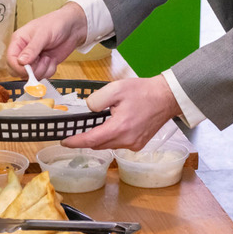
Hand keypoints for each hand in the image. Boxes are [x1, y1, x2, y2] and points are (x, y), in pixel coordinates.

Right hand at [7, 2, 87, 78]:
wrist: (73, 28)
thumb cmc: (56, 24)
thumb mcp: (43, 34)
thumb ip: (32, 48)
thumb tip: (21, 61)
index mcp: (19, 41)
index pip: (11, 59)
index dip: (18, 67)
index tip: (29, 68)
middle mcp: (24, 52)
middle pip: (17, 71)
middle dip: (31, 71)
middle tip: (42, 61)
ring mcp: (34, 60)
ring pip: (31, 75)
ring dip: (42, 70)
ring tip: (49, 58)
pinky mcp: (44, 65)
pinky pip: (42, 75)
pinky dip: (49, 71)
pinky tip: (52, 60)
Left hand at [61, 75, 182, 150]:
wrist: (167, 97)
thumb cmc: (144, 91)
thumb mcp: (116, 88)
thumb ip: (97, 100)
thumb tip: (90, 110)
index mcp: (119, 127)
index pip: (91, 140)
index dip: (76, 142)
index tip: (65, 141)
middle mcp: (126, 140)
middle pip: (99, 144)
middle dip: (88, 138)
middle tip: (79, 129)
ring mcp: (134, 144)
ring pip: (109, 145)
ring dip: (102, 137)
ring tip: (102, 122)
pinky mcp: (139, 144)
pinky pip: (119, 143)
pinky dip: (113, 137)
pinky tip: (117, 124)